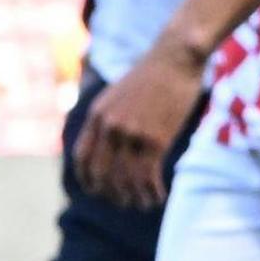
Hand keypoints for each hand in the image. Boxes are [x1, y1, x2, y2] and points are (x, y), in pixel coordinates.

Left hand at [74, 40, 202, 206]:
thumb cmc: (153, 75)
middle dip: (112, 195)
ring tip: (145, 204)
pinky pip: (147, 176)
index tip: (99, 192)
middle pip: (102, 174)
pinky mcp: (155, 139)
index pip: (82, 158)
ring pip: (126, 179)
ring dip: (135, 198)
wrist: (177, 57)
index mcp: (97, 115)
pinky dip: (152, 191)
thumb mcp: (119, 94)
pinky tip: (159, 196)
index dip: (88, 180)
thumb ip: (109, 117)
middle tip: (124, 203)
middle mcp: (110, 126)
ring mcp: (131, 133)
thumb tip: (107, 140)